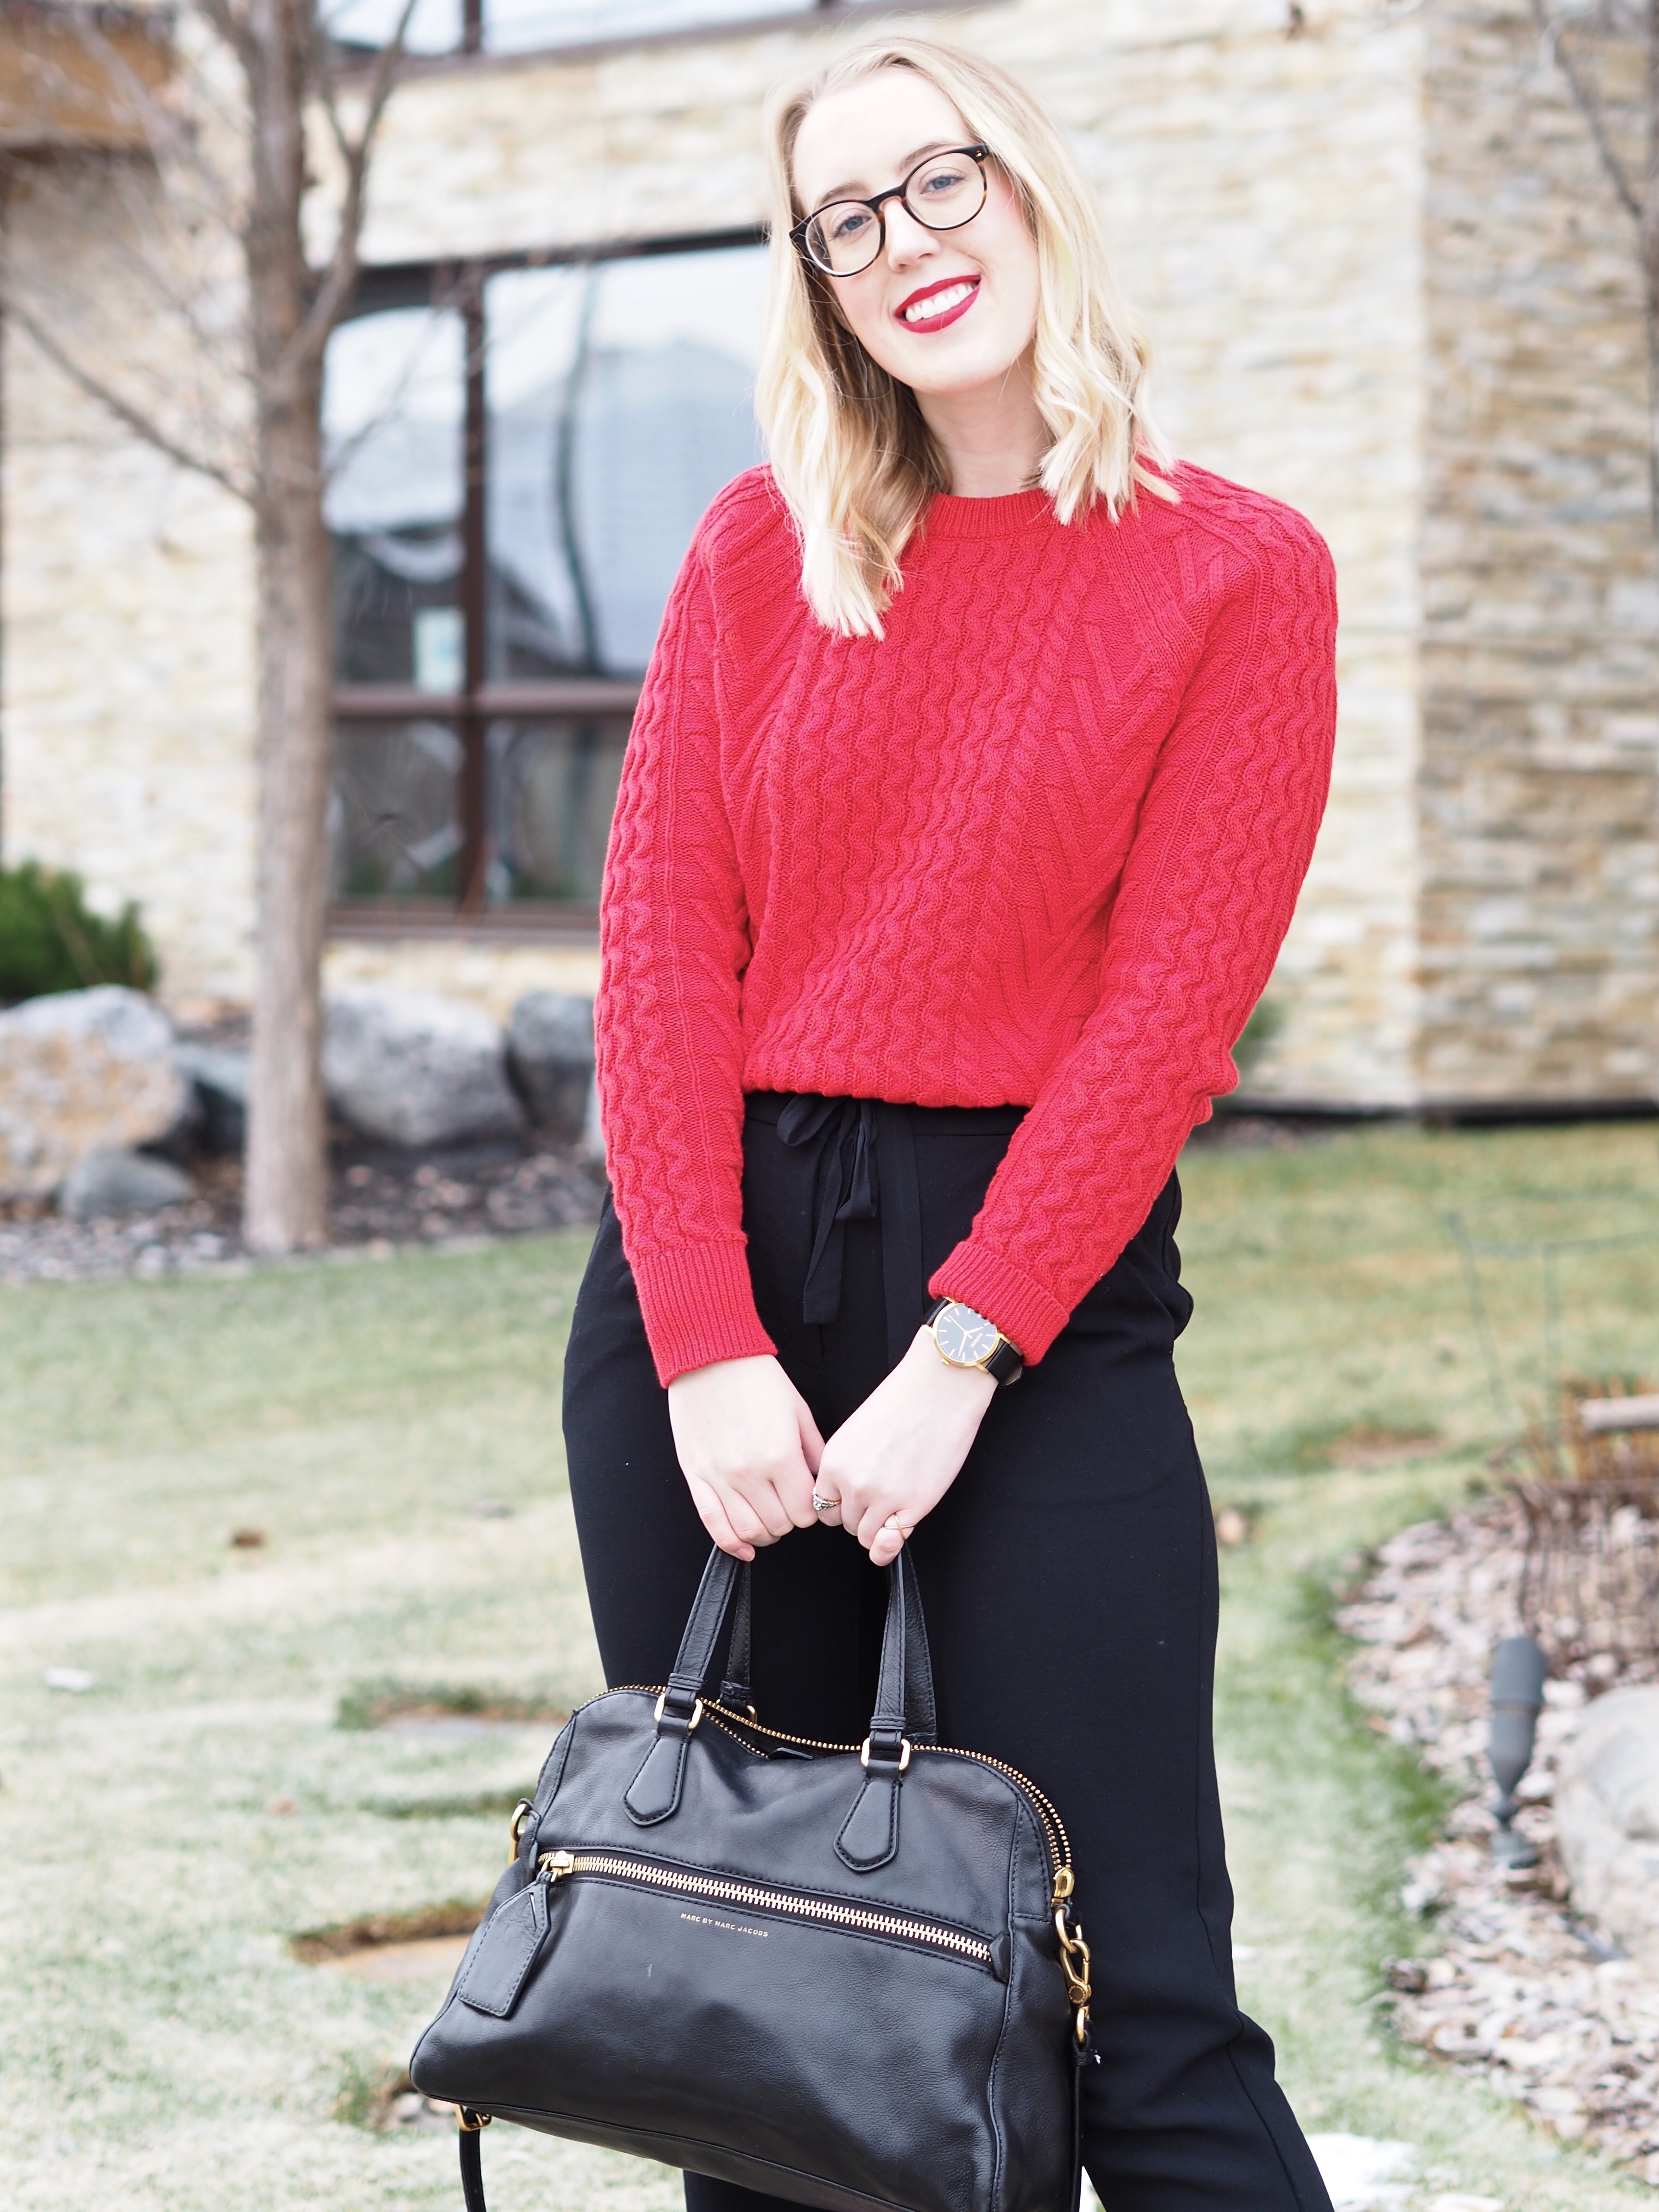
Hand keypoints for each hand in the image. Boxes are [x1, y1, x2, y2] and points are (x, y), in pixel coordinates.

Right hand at [666, 1354, 824, 1560]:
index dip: (812, 1511)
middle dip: (790, 1521)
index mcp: (780, 1456)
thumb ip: (814, 1452)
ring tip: (770, 1519)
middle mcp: (749, 1473)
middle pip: (779, 1525)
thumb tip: (822, 1483)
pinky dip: (731, 1543)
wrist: (709, 1356)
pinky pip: (713, 1523)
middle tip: (790, 1505)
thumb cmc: (757, 1379)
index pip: (805, 1512)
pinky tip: (745, 1547)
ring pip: (747, 1531)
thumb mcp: (798, 1411)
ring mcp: (719, 1477)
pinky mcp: (695, 1476)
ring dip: (765, 1533)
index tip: (810, 1500)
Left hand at [815, 1329, 996, 1567]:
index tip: (852, 1500)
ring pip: (865, 1537)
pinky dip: (889, 1546)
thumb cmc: (903, 1402)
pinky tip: (894, 1537)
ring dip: (877, 1528)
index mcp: (834, 1461)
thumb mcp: (857, 1433)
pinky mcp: (913, 1507)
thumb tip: (844, 1496)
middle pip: (844, 1522)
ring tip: (893, 1507)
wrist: (940, 1389)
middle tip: (879, 1498)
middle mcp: (852, 1483)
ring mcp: (883, 1498)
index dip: (839, 1505)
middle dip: (859, 1515)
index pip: (822, 1505)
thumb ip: (847, 1466)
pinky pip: (889, 1544)